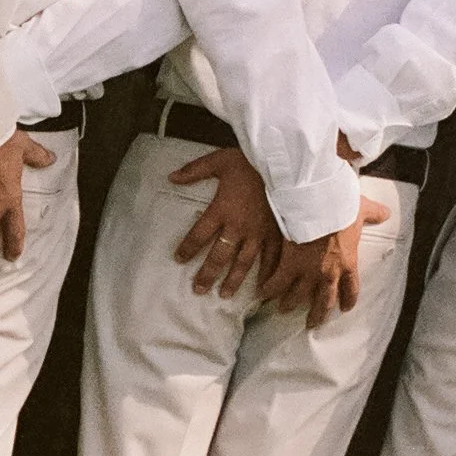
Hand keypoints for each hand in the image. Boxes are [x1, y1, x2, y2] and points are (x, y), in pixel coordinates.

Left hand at [169, 145, 277, 299]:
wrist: (284, 163)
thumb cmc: (250, 161)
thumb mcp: (218, 160)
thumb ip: (194, 170)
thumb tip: (171, 177)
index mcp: (222, 210)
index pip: (199, 235)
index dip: (187, 248)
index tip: (179, 259)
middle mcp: (238, 226)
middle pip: (219, 256)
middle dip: (207, 274)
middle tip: (198, 290)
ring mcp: (259, 233)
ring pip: (243, 262)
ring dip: (233, 280)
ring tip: (224, 295)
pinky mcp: (277, 233)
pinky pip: (272, 257)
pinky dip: (267, 273)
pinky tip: (263, 287)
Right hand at [257, 202, 384, 331]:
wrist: (318, 206)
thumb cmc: (342, 208)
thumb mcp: (362, 210)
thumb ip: (374, 214)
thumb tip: (386, 212)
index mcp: (348, 263)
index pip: (351, 288)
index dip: (347, 300)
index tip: (344, 308)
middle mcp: (329, 274)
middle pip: (324, 301)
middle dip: (318, 314)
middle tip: (312, 323)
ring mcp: (307, 272)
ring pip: (298, 296)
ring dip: (290, 304)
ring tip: (283, 310)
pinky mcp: (289, 265)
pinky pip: (278, 283)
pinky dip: (270, 290)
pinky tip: (262, 294)